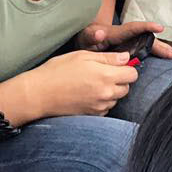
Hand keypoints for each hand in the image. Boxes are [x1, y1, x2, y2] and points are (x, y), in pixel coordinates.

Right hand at [7, 49, 137, 120]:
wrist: (39, 94)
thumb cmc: (57, 71)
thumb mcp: (82, 56)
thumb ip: (108, 58)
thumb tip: (126, 58)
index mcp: (105, 76)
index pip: (133, 74)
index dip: (126, 68)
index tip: (116, 65)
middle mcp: (106, 93)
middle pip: (127, 88)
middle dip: (119, 80)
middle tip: (101, 74)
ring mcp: (100, 107)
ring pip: (116, 98)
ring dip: (110, 92)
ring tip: (91, 84)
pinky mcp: (93, 115)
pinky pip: (106, 108)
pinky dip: (101, 102)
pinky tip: (87, 95)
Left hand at [77, 20, 171, 60]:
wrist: (88, 37)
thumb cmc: (87, 38)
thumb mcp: (86, 37)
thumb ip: (92, 36)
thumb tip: (99, 34)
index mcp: (119, 33)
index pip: (134, 29)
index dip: (147, 27)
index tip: (160, 28)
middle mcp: (130, 37)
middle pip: (150, 41)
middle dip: (166, 48)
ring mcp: (134, 43)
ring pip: (153, 47)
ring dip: (168, 53)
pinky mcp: (135, 50)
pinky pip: (150, 53)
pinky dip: (162, 57)